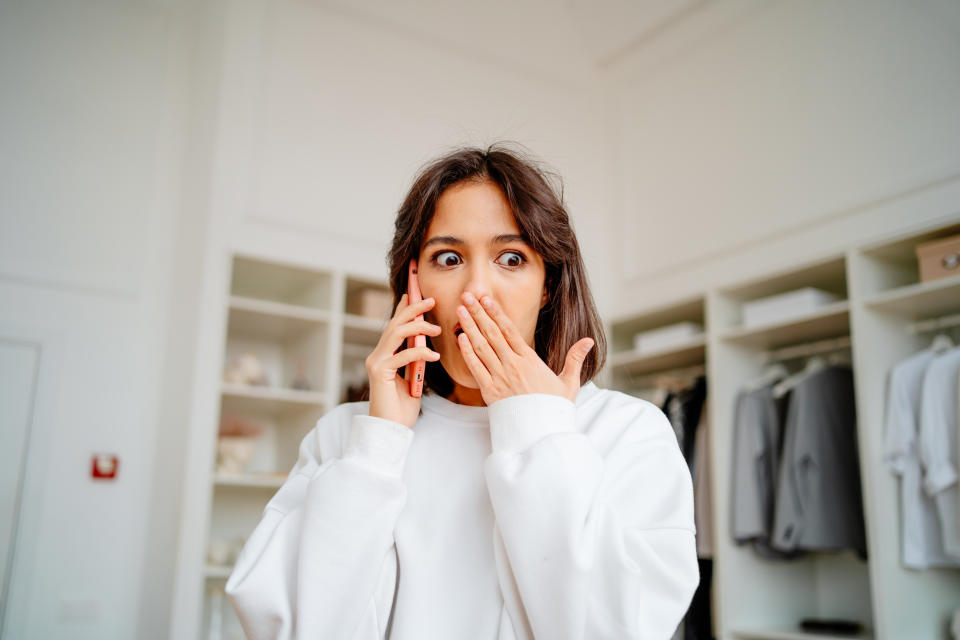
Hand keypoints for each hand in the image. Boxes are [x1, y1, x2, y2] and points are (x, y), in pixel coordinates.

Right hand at [366, 293, 441, 427]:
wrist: (391, 431)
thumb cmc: (402, 408)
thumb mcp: (413, 378)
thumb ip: (414, 360)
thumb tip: (425, 342)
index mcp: (384, 355)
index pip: (394, 325)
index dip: (404, 308)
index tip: (414, 293)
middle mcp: (377, 355)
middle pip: (394, 323)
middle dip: (413, 308)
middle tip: (431, 300)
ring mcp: (376, 363)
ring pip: (396, 333)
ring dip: (418, 326)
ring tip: (436, 328)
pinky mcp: (380, 373)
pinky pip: (403, 355)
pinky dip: (420, 352)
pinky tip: (435, 355)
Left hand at [455, 292, 594, 405]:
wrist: (543, 433)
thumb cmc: (554, 408)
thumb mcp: (569, 382)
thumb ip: (575, 359)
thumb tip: (589, 341)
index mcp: (529, 360)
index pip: (510, 330)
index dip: (496, 313)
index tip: (487, 299)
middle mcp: (513, 365)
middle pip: (492, 333)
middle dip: (478, 313)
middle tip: (467, 296)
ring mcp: (500, 378)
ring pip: (481, 347)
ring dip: (469, 327)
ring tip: (460, 310)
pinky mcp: (490, 392)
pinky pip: (476, 368)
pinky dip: (467, 353)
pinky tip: (460, 338)